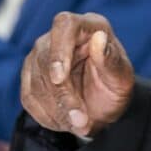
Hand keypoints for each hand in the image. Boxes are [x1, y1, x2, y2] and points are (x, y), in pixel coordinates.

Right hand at [22, 12, 134, 136]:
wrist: (104, 105)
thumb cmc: (115, 85)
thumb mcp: (121, 77)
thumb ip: (111, 60)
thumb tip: (99, 39)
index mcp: (88, 26)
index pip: (65, 25)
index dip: (59, 51)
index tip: (59, 78)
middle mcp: (60, 36)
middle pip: (46, 60)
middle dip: (63, 96)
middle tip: (82, 121)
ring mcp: (41, 54)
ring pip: (35, 82)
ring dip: (56, 110)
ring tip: (80, 125)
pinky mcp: (30, 76)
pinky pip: (29, 97)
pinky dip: (47, 116)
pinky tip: (65, 122)